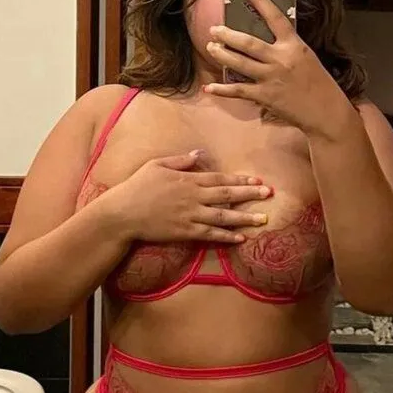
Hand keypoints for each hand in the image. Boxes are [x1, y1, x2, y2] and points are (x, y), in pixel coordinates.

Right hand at [108, 150, 271, 244]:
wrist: (123, 213)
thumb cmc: (137, 186)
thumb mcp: (157, 165)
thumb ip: (180, 160)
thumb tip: (198, 154)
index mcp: (187, 179)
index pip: (219, 178)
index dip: (239, 178)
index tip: (256, 179)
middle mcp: (193, 197)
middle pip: (227, 194)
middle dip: (250, 194)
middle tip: (269, 194)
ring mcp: (190, 215)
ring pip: (223, 216)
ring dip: (245, 217)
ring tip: (263, 218)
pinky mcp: (185, 232)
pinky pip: (210, 234)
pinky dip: (226, 236)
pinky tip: (241, 238)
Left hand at [203, 0, 345, 135]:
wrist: (326, 111)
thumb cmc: (318, 83)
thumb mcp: (306, 57)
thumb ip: (286, 47)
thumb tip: (266, 36)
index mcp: (294, 46)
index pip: (274, 17)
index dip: (259, 0)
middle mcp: (280, 59)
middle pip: (248, 43)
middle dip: (228, 35)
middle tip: (214, 29)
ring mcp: (271, 78)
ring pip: (240, 63)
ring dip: (222, 54)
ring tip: (211, 46)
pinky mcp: (264, 96)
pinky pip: (238, 91)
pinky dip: (222, 90)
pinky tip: (209, 88)